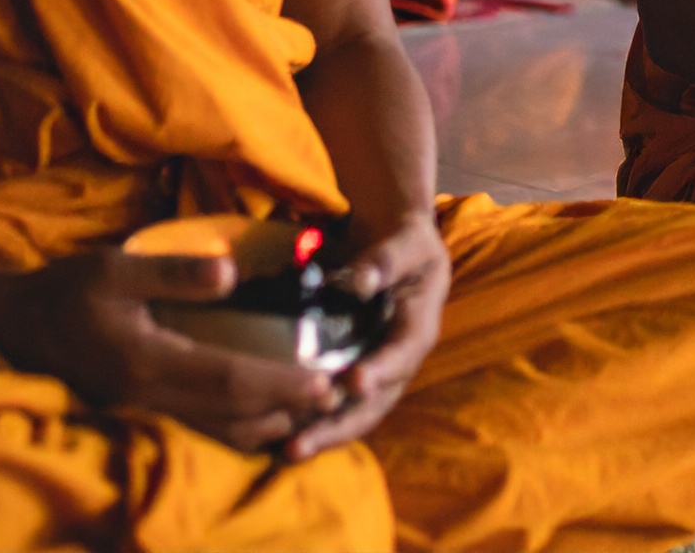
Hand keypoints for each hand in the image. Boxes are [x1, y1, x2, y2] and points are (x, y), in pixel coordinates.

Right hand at [0, 249, 337, 453]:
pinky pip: (197, 432)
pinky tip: (261, 422)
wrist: (9, 325)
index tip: (326, 381)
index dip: (281, 383)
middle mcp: (146, 397)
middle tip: (337, 399)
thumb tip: (231, 273)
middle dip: (288, 409)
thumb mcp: (114, 268)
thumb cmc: (64, 290)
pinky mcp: (135, 415)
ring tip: (311, 413)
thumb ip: (173, 272)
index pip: (229, 379)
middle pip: (232, 414)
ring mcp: (139, 413)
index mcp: (146, 361)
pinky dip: (236, 431)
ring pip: (217, 432)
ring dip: (268, 426)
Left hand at [284, 212, 450, 460]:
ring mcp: (376, 370)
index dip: (382, 370)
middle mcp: (399, 360)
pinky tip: (275, 436)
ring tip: (284, 453)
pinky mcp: (352, 372)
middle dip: (339, 426)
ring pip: (353, 412)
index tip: (355, 382)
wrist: (400, 247)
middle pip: (375, 402)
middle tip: (301, 445)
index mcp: (419, 328)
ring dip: (321, 433)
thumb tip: (360, 282)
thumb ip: (386, 260)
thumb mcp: (407, 241)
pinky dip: (310, 419)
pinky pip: (334, 402)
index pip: (404, 355)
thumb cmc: (405, 241)